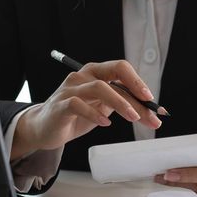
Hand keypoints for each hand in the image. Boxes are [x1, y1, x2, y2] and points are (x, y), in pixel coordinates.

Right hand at [11, 60, 161, 159]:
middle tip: (149, 115)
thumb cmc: (77, 115)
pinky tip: (105, 123)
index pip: (121, 68)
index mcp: (96, 72)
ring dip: (120, 103)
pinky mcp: (60, 105)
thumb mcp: (105, 107)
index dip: (138, 82)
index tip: (151, 100)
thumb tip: (151, 111)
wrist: (45, 128)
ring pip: (98, 87)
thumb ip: (124, 104)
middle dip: (135, 98)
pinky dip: (94, 113)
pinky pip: (78, 104)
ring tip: (132, 117)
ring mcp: (70, 89)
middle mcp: (83, 76)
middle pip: (113, 78)